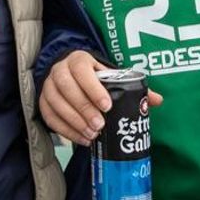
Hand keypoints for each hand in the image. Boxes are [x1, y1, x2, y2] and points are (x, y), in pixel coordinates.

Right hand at [38, 51, 162, 145]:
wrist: (70, 75)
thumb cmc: (95, 78)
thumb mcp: (111, 77)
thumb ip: (132, 87)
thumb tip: (157, 101)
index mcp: (78, 60)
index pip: (81, 70)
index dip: (93, 88)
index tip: (108, 106)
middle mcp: (59, 70)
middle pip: (66, 88)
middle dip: (84, 108)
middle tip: (100, 125)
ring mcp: (48, 86)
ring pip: (55, 103)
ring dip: (74, 121)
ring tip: (92, 134)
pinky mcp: (42, 101)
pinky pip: (49, 117)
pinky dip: (65, 130)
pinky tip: (81, 139)